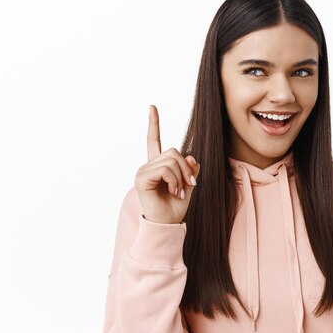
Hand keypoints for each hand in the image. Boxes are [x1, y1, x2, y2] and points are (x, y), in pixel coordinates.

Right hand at [134, 105, 200, 223]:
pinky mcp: (141, 178)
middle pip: (173, 151)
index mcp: (158, 165)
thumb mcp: (188, 185)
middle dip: (186, 168)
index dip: (154, 123)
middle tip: (189, 185)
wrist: (167, 225)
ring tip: (180, 192)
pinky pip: (165, 170)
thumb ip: (190, 169)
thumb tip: (191, 156)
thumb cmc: (175, 207)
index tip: (152, 107)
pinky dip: (175, 181)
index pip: (154, 140)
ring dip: (182, 177)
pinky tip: (174, 192)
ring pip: (171, 160)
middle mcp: (148, 166)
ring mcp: (143, 171)